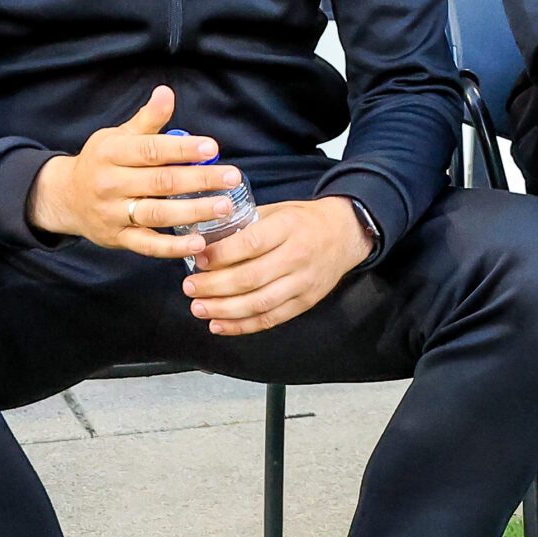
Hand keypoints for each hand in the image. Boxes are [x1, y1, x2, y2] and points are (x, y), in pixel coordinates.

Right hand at [24, 85, 244, 257]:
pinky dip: (173, 247)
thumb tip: (166, 92)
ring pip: (157, 213)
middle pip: (160, 181)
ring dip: (193, 211)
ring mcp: (113, 213)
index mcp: (111, 153)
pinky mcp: (118, 239)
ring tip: (224, 207)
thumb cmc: (101, 162)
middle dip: (199, 179)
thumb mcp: (118, 136)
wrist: (64, 198)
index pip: (151, 150)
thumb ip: (147, 119)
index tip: (213, 148)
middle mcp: (110, 183)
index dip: (183, 148)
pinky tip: (198, 243)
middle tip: (232, 177)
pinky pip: (147, 245)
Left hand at [182, 198, 371, 336]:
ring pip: (259, 303)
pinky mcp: (306, 301)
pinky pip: (271, 318)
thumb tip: (206, 239)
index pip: (251, 243)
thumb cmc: (306, 221)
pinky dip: (243, 326)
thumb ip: (246, 224)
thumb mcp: (278, 210)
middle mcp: (298, 256)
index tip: (198, 258)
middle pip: (250, 278)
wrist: (347, 234)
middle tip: (190, 287)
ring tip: (199, 308)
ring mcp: (304, 282)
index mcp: (289, 227)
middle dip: (214, 286)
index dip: (221, 254)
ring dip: (224, 310)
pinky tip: (220, 325)